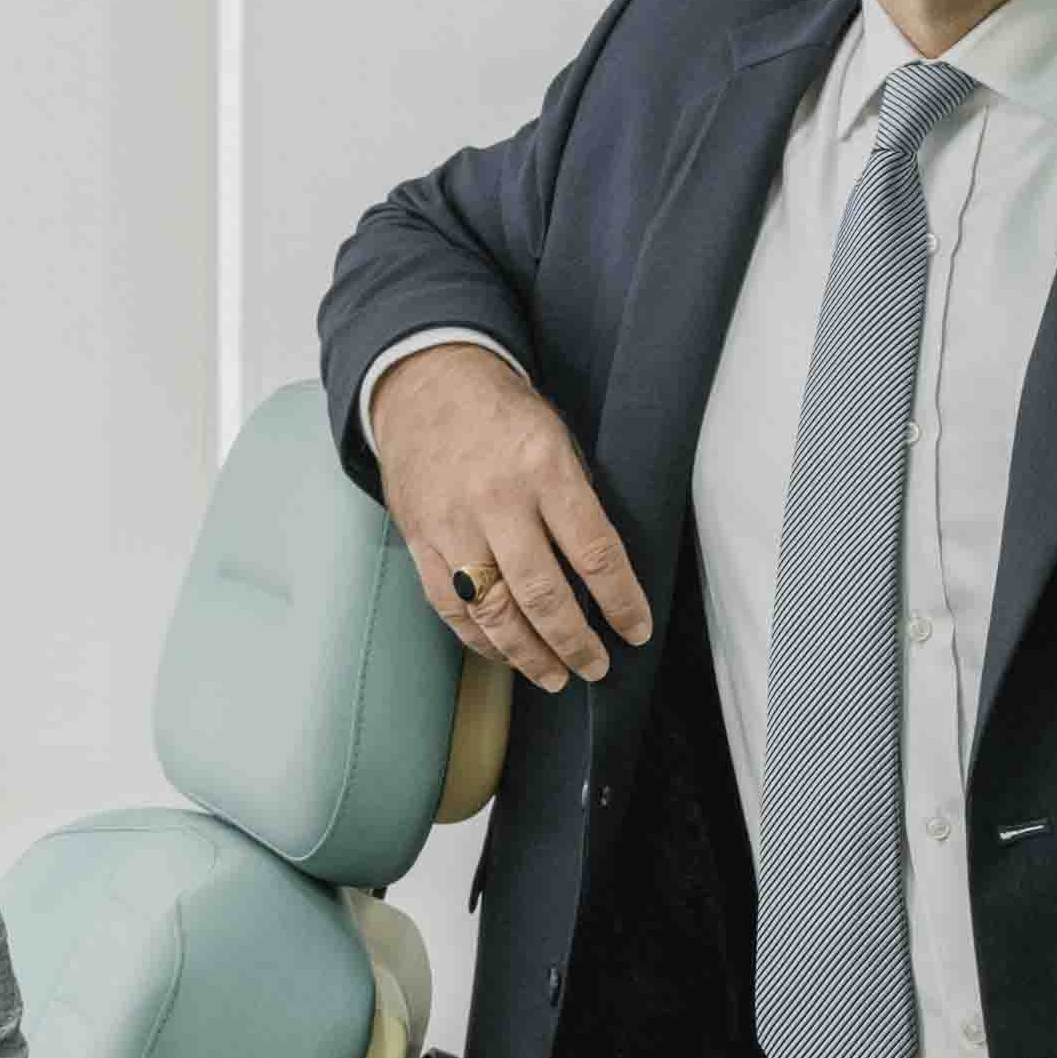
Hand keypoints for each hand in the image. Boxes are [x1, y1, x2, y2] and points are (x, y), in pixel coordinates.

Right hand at [371, 342, 651, 691]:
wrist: (424, 382)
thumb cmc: (501, 412)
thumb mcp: (556, 437)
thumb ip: (576, 501)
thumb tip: (604, 576)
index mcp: (544, 468)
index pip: (594, 553)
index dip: (621, 602)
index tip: (636, 631)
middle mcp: (497, 501)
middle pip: (543, 595)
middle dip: (576, 643)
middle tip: (597, 666)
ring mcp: (453, 524)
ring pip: (494, 612)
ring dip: (529, 654)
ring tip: (555, 676)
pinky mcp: (420, 539)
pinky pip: (451, 606)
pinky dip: (480, 639)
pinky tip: (504, 653)